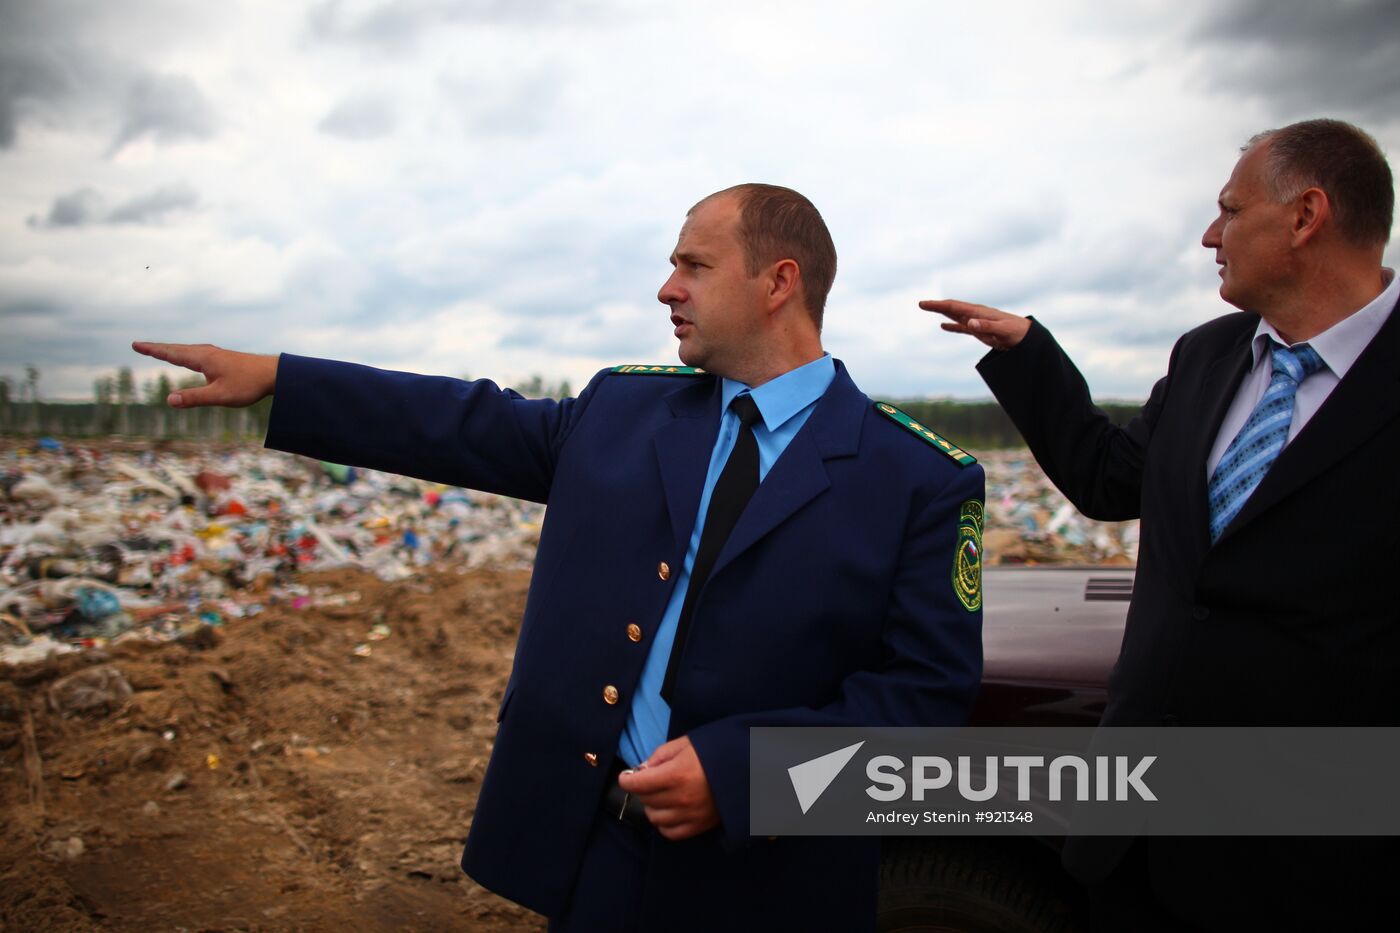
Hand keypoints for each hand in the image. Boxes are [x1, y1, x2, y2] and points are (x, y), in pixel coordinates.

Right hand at [130, 341, 278, 407]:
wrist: (275, 373)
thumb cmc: (248, 385)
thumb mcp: (219, 395)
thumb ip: (194, 398)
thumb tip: (168, 399)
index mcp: (202, 359)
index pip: (171, 353)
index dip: (153, 350)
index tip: (136, 345)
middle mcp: (207, 353)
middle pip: (177, 349)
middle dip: (158, 348)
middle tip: (139, 345)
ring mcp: (216, 354)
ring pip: (188, 351)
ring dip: (172, 350)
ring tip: (160, 350)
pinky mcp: (224, 359)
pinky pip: (197, 354)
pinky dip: (186, 353)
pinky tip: (191, 357)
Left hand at [615, 736, 718, 840]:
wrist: (749, 768)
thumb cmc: (716, 751)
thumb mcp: (686, 744)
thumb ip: (660, 755)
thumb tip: (642, 769)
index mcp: (677, 774)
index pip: (638, 784)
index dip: (626, 780)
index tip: (625, 777)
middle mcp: (681, 798)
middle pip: (645, 799)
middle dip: (641, 788)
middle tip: (648, 780)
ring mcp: (691, 814)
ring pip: (654, 818)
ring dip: (652, 806)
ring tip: (660, 795)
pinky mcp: (700, 826)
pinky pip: (670, 832)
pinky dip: (664, 823)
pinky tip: (669, 810)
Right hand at [919, 299, 1031, 350]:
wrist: (1027, 337)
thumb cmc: (1017, 332)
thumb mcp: (1002, 330)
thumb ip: (986, 326)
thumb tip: (969, 322)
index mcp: (979, 312)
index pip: (955, 306)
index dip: (938, 305)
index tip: (924, 304)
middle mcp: (976, 314)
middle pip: (953, 308)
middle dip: (937, 306)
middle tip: (921, 304)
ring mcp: (978, 322)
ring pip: (956, 315)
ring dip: (942, 312)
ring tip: (929, 309)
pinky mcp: (980, 330)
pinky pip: (962, 326)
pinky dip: (952, 325)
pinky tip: (943, 326)